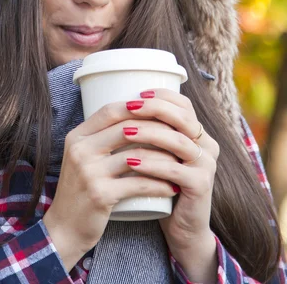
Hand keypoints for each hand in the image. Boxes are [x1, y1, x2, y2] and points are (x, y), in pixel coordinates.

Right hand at [43, 98, 178, 256]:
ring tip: (179, 161)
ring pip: (135, 155)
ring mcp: (89, 172)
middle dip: (156, 129)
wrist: (64, 229)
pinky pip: (137, 184)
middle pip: (125, 128)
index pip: (110, 111)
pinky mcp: (99, 194)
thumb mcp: (82, 159)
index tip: (159, 112)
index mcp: (77, 137)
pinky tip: (172, 187)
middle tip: (177, 134)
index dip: (137, 107)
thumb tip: (136, 119)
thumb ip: (101, 139)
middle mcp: (80, 150)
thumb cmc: (80, 190)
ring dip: (163, 158)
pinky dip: (159, 185)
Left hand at [123, 88, 219, 251]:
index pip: (183, 104)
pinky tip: (131, 161)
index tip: (137, 94)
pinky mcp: (201, 185)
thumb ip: (149, 133)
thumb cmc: (162, 185)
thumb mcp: (158, 155)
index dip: (161, 96)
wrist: (181, 228)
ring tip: (124, 132)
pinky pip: (175, 170)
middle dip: (153, 109)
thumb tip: (115, 107)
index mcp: (197, 133)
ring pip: (177, 141)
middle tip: (128, 107)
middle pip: (182, 117)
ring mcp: (206, 165)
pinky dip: (152, 164)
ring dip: (148, 134)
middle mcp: (207, 144)